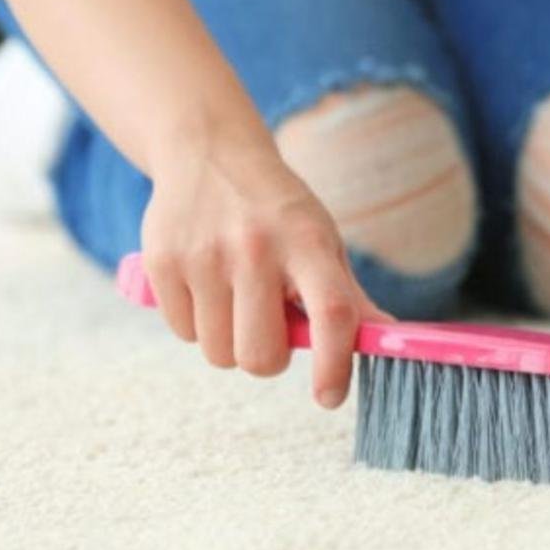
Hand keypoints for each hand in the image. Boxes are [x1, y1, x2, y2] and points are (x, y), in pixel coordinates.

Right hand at [137, 123, 390, 405]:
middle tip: (269, 327)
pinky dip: (197, 324)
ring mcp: (204, 255)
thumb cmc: (277, 210)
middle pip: (261, 355)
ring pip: (219, 353)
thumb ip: (348, 294)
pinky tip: (205, 285)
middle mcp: (255, 247)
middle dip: (268, 357)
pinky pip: (183, 333)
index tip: (329, 397)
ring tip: (235, 299)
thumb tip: (387, 340)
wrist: (208, 152)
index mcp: (308, 241)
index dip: (334, 365)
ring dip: (230, 341)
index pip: (331, 315)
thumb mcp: (321, 238)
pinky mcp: (162, 262)